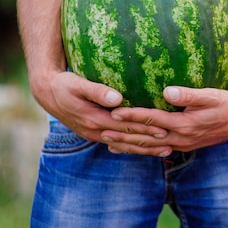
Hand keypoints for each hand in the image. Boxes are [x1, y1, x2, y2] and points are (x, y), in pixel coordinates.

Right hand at [31, 71, 167, 141]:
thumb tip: (117, 98)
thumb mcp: (78, 84)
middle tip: (171, 144)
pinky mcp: (96, 132)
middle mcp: (96, 131)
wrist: (48, 92)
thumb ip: (97, 91)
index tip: (164, 129)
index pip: (125, 127)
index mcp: (94, 120)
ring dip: (144, 149)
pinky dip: (132, 147)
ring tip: (165, 151)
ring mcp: (95, 134)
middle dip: (149, 143)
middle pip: (127, 140)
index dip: (145, 129)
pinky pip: (117, 143)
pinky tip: (146, 149)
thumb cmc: (65, 85)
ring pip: (123, 146)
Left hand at [101, 84, 227, 155]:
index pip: (153, 120)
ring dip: (128, 144)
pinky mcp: (183, 144)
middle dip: (123, 133)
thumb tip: (168, 91)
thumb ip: (190, 95)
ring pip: (149, 146)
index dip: (133, 115)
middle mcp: (180, 137)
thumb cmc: (227, 103)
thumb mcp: (212, 95)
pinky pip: (157, 149)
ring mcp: (181, 143)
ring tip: (107, 141)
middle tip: (100, 128)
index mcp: (184, 124)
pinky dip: (141, 149)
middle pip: (146, 137)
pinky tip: (129, 148)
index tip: (115, 111)